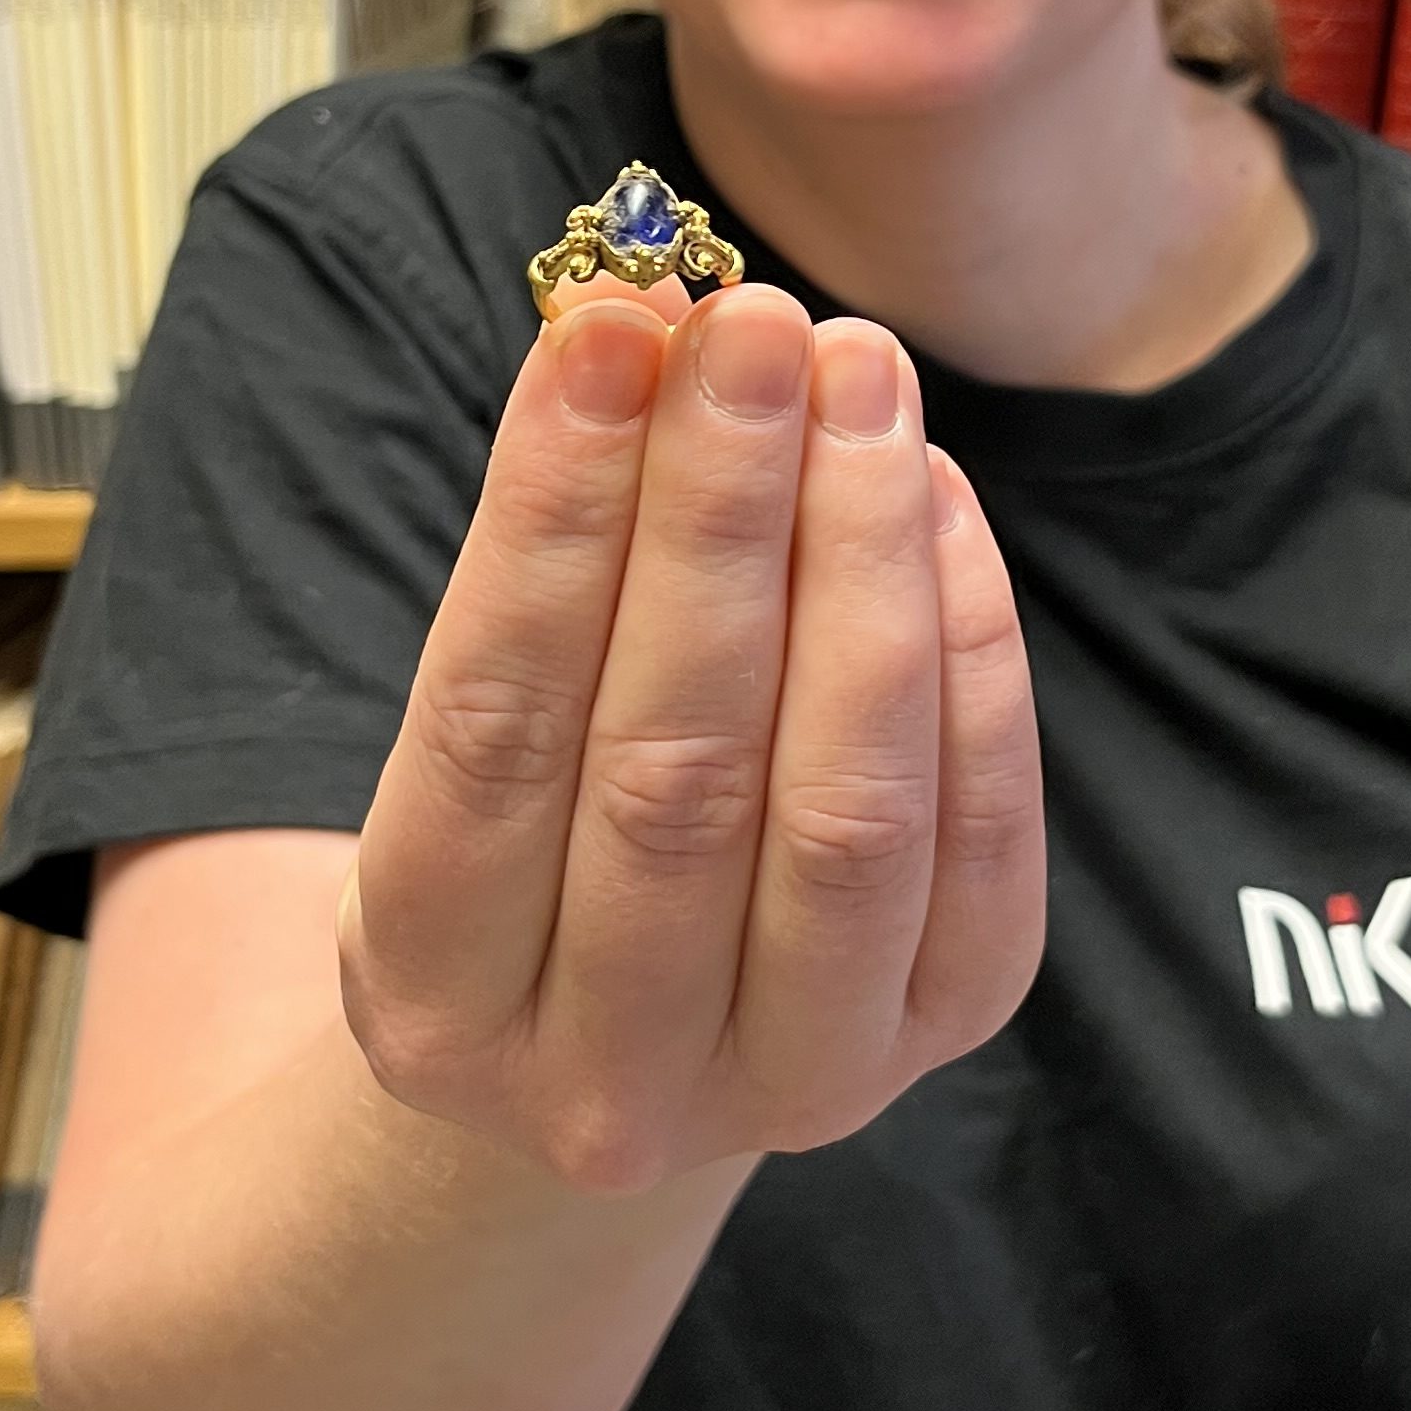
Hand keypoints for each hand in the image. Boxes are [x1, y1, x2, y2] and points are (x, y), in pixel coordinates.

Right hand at [339, 272, 1046, 1189]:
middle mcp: (603, 1083)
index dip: (556, 520)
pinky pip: (979, 833)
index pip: (491, 728)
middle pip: (673, 769)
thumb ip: (547, 559)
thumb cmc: (527, 843)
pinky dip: (966, 647)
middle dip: (722, 519)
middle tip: (756, 328)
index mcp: (430, 1003)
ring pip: (843, 807)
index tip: (609, 335)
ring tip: (856, 377)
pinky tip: (931, 495)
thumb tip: (643, 327)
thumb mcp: (474, 732)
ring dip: (858, 561)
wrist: (614, 1053)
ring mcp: (783, 1083)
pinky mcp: (934, 1040)